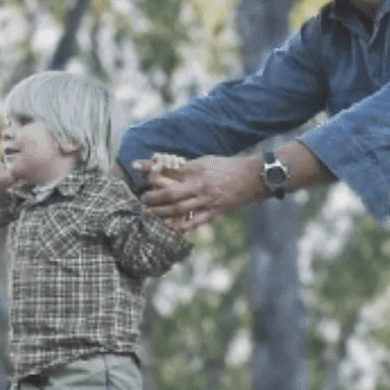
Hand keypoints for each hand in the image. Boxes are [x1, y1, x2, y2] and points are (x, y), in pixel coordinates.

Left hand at [140, 155, 262, 230]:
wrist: (252, 177)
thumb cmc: (227, 167)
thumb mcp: (206, 161)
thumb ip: (187, 166)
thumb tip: (166, 167)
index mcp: (196, 169)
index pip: (168, 169)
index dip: (151, 168)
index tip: (136, 166)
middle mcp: (199, 185)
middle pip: (170, 192)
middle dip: (153, 197)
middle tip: (144, 199)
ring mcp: (206, 200)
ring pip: (179, 209)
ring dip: (162, 213)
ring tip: (150, 214)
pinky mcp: (214, 211)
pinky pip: (194, 222)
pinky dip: (181, 227)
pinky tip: (169, 229)